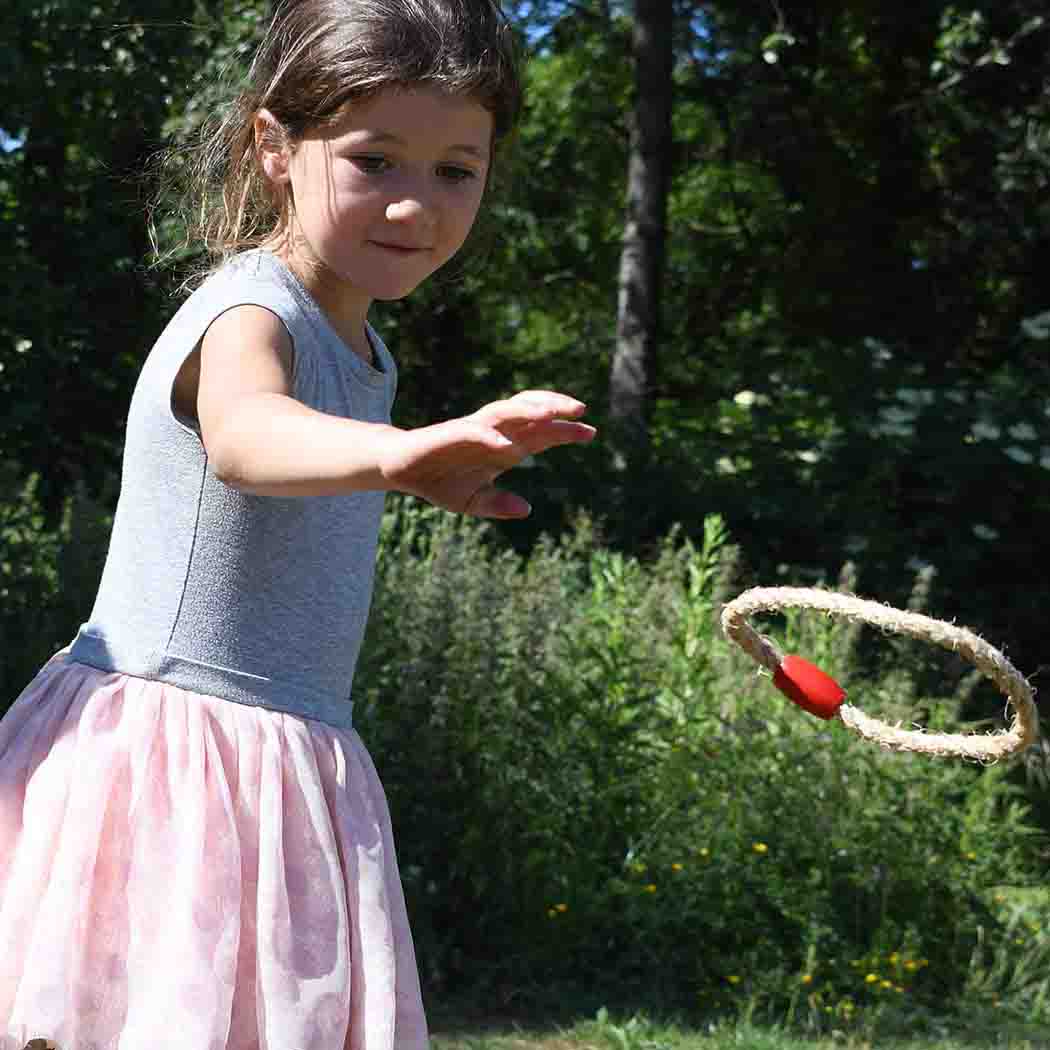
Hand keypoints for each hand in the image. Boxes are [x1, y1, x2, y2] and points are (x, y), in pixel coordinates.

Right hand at [379, 391, 595, 517]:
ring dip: (528, 410)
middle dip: (555, 408)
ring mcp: (472, 429)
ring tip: (551, 413)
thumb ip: (498, 505)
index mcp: (504, 447)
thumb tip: (526, 509)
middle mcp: (493, 433)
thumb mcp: (472, 502)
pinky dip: (491, 435)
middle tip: (581, 411)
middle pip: (529, 412)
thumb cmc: (439, 481)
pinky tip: (507, 445)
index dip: (565, 432)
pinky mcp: (449, 433)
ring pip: (506, 411)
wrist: (400, 469)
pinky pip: (474, 430)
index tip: (591, 432)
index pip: (541, 434)